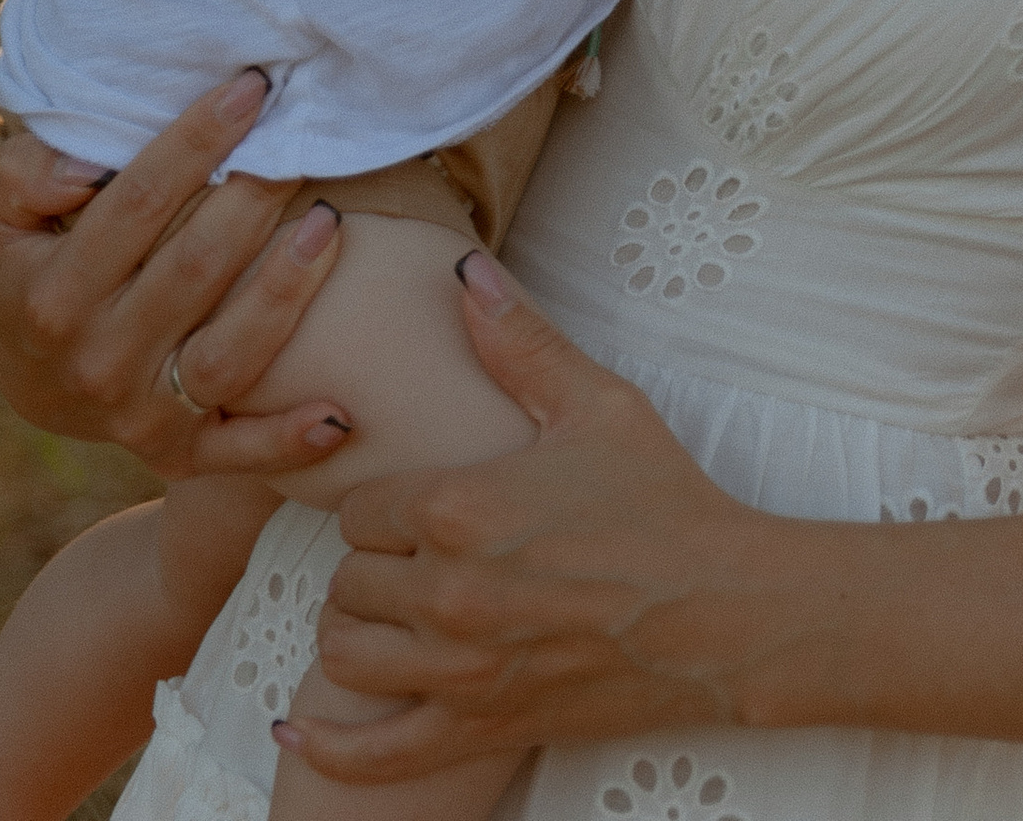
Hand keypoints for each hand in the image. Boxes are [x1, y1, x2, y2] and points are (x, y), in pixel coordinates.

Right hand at [0, 71, 353, 476]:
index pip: (136, 205)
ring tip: (328, 224)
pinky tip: (340, 413)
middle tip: (305, 140)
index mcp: (55, 296)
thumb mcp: (3, 219)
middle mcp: (99, 361)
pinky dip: (288, 440)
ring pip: (227, 356)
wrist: (35, 380)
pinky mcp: (179, 453)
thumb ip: (26, 177)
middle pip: (193, 271)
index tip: (252, 89)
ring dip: (285, 292)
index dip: (196, 141)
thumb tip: (82, 168)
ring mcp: (141, 414)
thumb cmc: (35, 267)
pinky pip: (240, 453)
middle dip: (254, 198)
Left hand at [282, 261, 796, 781]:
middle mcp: (446, 591)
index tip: (417, 502)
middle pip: (347, 579)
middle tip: (413, 554)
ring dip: (356, 631)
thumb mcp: (597, 404)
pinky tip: (299, 727)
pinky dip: (329, 744)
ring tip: (388, 613)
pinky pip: (375, 753)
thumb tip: (466, 270)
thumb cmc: (664, 501)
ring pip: (344, 653)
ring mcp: (460, 669)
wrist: (723, 612)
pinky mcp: (480, 727)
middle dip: (371, 564)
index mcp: (461, 505)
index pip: (359, 508)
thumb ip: (521, 339)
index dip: (384, 502)